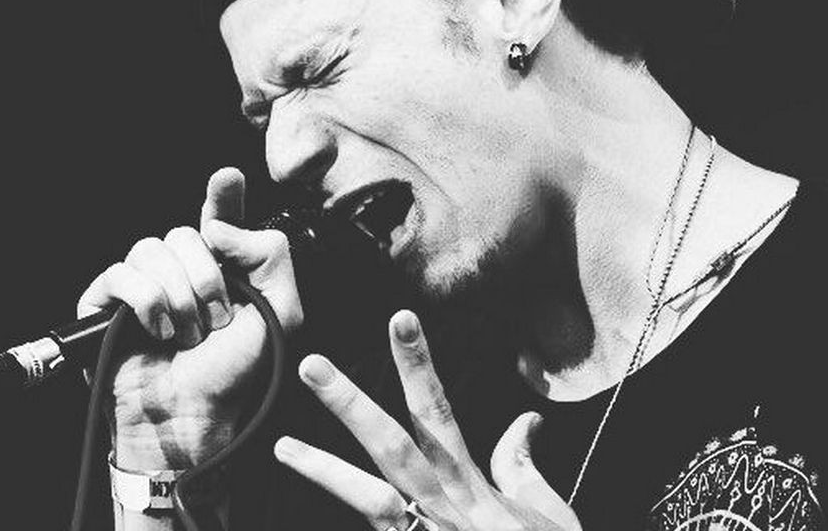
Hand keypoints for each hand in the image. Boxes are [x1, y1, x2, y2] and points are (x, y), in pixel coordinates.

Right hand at [76, 167, 304, 469]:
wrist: (192, 414)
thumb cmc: (235, 372)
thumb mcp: (281, 313)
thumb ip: (270, 255)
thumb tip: (217, 226)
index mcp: (221, 267)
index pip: (219, 217)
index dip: (223, 195)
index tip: (228, 178)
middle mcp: (179, 270)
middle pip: (184, 233)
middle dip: (206, 278)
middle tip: (216, 321)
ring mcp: (140, 284)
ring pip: (151, 249)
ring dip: (178, 297)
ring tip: (187, 336)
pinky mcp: (105, 303)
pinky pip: (120, 273)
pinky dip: (144, 300)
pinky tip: (157, 330)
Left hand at [273, 310, 580, 530]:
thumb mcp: (546, 510)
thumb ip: (521, 464)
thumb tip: (527, 419)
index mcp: (470, 484)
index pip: (438, 410)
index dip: (418, 363)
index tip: (400, 318)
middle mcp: (443, 505)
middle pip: (391, 444)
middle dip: (349, 404)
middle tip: (310, 365)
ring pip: (370, 500)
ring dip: (323, 470)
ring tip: (281, 447)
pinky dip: (355, 526)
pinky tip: (309, 488)